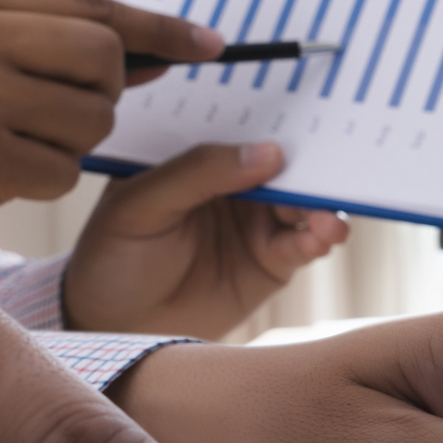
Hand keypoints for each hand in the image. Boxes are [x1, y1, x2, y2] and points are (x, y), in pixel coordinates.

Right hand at [0, 0, 222, 224]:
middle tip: (52, 106)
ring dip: (66, 140)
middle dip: (100, 91)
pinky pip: (60, 170)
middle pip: (105, 60)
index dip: (159, 26)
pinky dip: (38, 178)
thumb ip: (50, 42)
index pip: (92, 8)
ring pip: (91, 119)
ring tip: (6, 136)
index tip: (209, 43)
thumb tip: (154, 59)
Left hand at [65, 142, 349, 338]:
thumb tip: (270, 152)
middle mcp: (234, 184)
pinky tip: (325, 235)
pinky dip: (322, 236)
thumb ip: (199, 172)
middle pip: (282, 163)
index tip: (302, 114)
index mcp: (197, 157)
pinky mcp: (277, 259)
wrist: (118, 328)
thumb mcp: (140, 205)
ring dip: (322, 204)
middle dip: (309, 163)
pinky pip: (308, 241)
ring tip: (326, 217)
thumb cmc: (113, 258)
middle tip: (329, 168)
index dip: (270, 118)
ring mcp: (259, 220)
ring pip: (303, 202)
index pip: (239, 128)